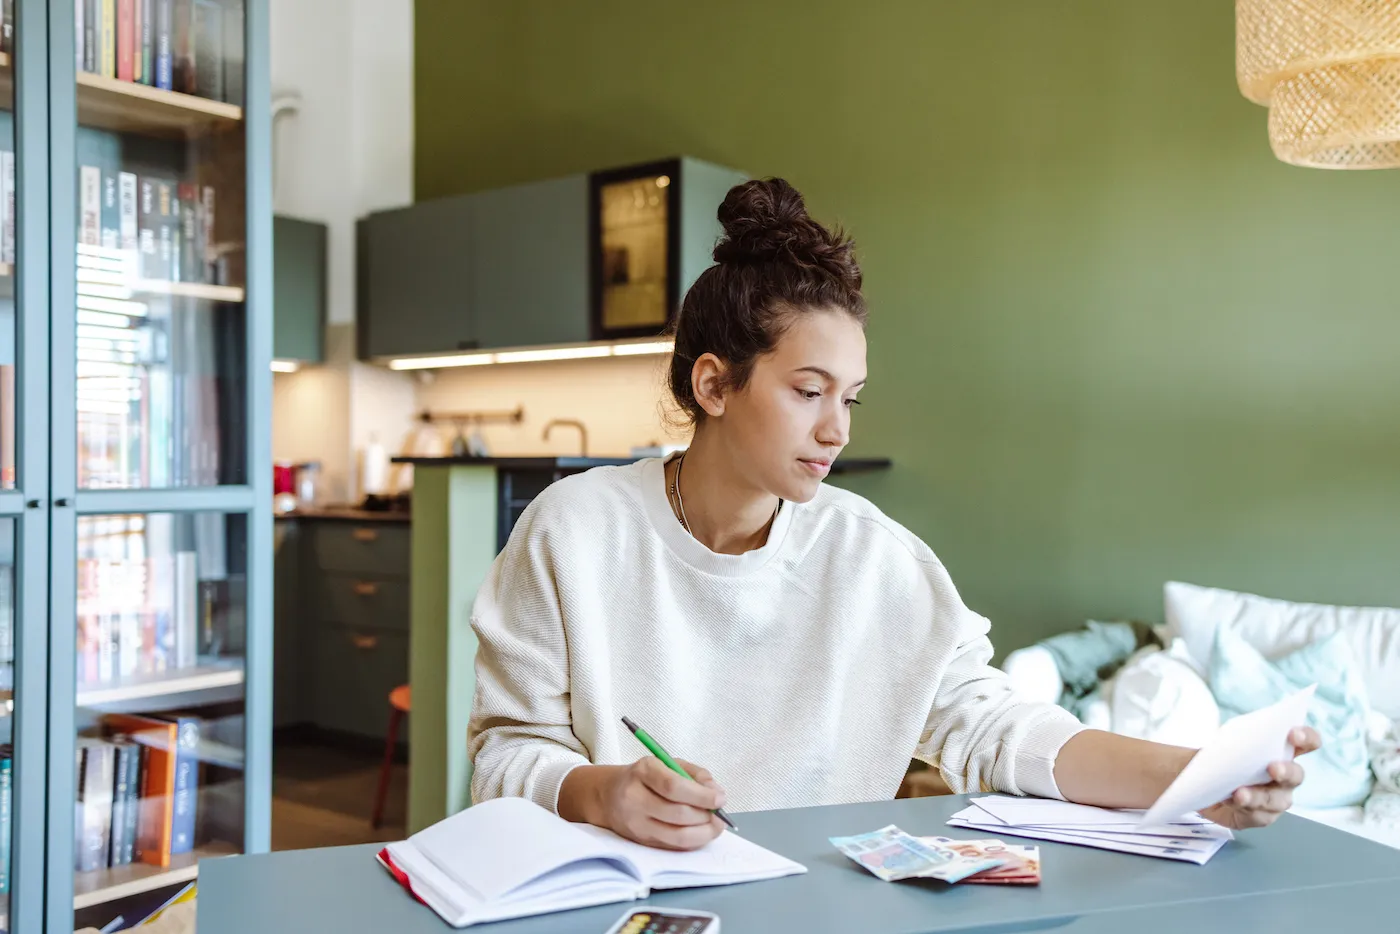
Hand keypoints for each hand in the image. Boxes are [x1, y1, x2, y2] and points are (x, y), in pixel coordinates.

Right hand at [565, 758, 726, 850]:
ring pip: (677, 836)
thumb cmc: (646, 777)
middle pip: (678, 814)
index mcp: (643, 772)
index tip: (720, 798)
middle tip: (719, 813)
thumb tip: (718, 794)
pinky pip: (673, 847)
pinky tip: (700, 832)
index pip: (674, 787)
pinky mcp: (641, 842)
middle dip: (706, 816)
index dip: (701, 795)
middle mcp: (635, 798)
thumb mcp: (669, 764)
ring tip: (714, 825)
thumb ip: (696, 775)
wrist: (609, 796)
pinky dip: (693, 842)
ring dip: (703, 833)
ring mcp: (636, 824)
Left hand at [1200, 726, 1321, 829]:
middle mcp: (1286, 776)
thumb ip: (1228, 741)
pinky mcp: (1261, 816)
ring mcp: (1277, 798)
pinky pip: (1258, 815)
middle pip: (1297, 774)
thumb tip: (1220, 746)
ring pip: (1276, 800)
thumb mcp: (1220, 744)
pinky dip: (1244, 808)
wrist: (1204, 786)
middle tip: (1273, 768)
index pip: (1307, 742)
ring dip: (1258, 796)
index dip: (1306, 737)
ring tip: (1240, 794)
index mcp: (1282, 750)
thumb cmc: (1219, 759)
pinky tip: (1229, 801)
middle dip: (1286, 771)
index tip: (1294, 734)